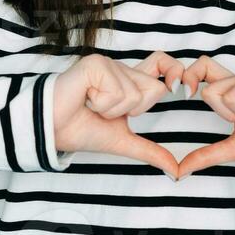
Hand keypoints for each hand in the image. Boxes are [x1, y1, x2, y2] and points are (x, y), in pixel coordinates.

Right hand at [52, 51, 185, 178]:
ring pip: (135, 94)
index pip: (162, 63)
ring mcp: (108, 64)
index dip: (175, 72)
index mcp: (129, 82)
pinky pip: (117, 91)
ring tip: (92, 106)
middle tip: (106, 111)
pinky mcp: (95, 64)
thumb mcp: (123, 142)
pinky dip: (101, 105)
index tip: (181, 89)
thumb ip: (150, 152)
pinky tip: (85, 100)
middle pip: (155, 87)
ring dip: (113, 111)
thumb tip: (175, 170)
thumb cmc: (81, 130)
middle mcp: (121, 70)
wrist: (52, 131)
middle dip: (133, 110)